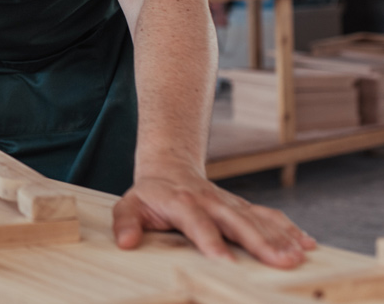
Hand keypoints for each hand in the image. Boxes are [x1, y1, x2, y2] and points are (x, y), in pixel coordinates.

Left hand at [113, 165, 315, 268]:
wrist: (168, 167)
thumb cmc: (149, 194)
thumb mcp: (129, 205)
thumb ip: (125, 223)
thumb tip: (126, 242)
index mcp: (181, 203)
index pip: (198, 224)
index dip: (212, 243)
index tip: (227, 263)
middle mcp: (210, 202)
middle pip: (237, 222)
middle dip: (261, 242)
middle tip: (281, 262)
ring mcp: (229, 203)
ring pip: (258, 219)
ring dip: (280, 238)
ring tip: (299, 257)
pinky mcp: (242, 206)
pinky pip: (268, 216)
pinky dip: (289, 229)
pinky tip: (307, 244)